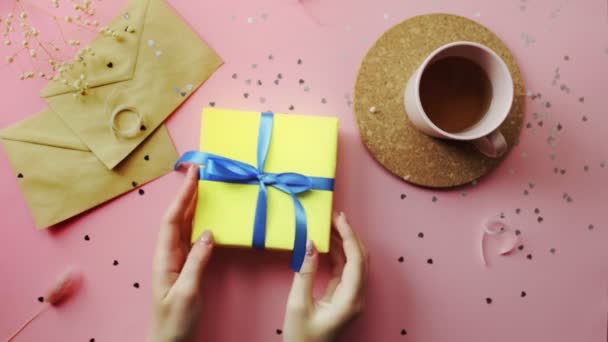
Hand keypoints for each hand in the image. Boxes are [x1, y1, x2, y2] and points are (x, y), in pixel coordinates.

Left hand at [149, 165, 213, 341]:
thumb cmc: (175, 321)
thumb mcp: (187, 292)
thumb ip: (197, 262)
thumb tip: (209, 233)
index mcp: (165, 258)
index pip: (172, 219)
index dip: (183, 196)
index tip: (194, 175)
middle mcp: (168, 254)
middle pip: (176, 217)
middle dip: (186, 193)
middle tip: (199, 171)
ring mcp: (175, 259)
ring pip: (183, 225)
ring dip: (192, 204)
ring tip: (203, 186)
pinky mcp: (183, 266)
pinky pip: (190, 237)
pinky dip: (197, 221)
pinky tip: (205, 215)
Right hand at [283, 212, 368, 341]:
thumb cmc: (301, 338)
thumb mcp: (298, 305)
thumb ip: (305, 272)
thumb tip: (311, 244)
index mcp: (350, 300)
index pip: (356, 260)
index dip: (349, 236)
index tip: (339, 218)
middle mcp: (356, 298)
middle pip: (360, 258)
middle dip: (350, 235)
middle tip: (335, 216)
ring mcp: (352, 298)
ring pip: (354, 263)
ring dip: (344, 243)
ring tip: (330, 225)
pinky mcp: (344, 297)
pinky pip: (345, 270)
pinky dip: (338, 254)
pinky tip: (328, 243)